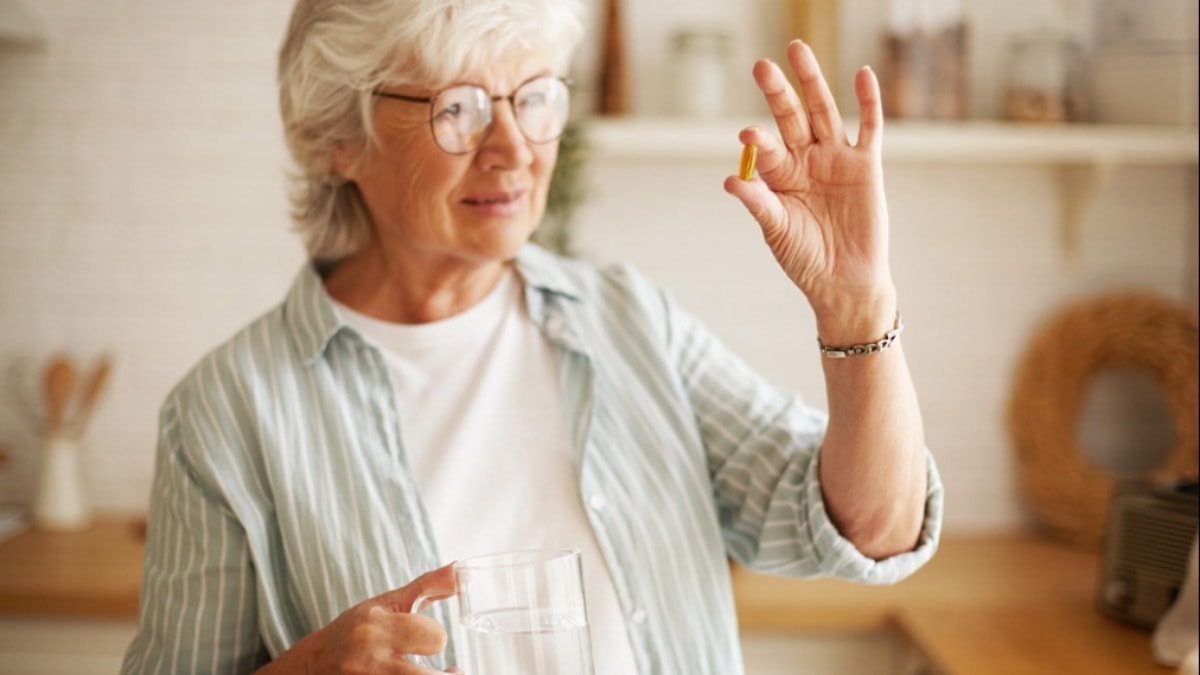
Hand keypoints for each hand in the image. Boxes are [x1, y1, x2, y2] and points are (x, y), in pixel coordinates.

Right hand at [256, 565, 456, 674]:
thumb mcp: (386, 603)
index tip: (428, 638)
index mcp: (377, 629)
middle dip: (444, 673)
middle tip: (447, 668)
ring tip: (447, 674)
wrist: (313, 663)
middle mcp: (370, 660)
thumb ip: (426, 587)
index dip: (436, 637)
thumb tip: (460, 571)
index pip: (433, 637)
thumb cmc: (356, 629)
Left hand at [724, 40, 893, 323]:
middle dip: (778, 92)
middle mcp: (806, 160)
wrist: (844, 282)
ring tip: (798, 50)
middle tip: (762, 66)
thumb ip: (759, 203)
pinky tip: (862, 75)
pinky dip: (867, 102)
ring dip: (812, 82)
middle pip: (791, 117)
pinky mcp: (866, 165)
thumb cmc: (805, 258)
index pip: (766, 148)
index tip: (748, 135)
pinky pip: (868, 128)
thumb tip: (730, 180)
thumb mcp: (777, 231)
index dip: (758, 140)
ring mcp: (836, 158)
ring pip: (824, 112)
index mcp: (779, 175)